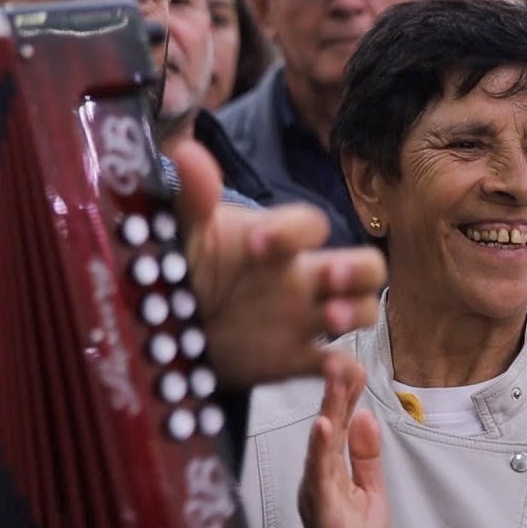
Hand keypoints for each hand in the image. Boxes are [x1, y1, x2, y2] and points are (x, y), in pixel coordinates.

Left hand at [166, 139, 386, 386]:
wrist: (163, 328)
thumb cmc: (182, 268)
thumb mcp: (181, 234)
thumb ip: (190, 197)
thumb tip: (186, 152)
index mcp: (276, 240)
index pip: (310, 224)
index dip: (294, 230)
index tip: (258, 246)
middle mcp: (301, 276)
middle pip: (363, 265)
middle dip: (357, 270)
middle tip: (330, 278)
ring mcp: (302, 318)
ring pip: (360, 309)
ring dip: (354, 313)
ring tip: (330, 320)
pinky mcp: (294, 359)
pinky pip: (334, 365)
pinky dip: (343, 372)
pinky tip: (333, 375)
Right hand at [298, 353, 389, 527]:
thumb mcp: (371, 489)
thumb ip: (367, 455)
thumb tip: (366, 417)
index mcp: (330, 470)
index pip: (339, 425)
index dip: (346, 394)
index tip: (352, 364)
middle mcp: (318, 477)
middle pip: (327, 428)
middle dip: (334, 392)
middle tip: (340, 359)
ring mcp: (316, 493)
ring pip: (321, 445)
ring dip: (327, 410)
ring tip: (333, 383)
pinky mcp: (321, 511)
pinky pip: (319, 476)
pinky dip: (320, 450)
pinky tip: (322, 427)